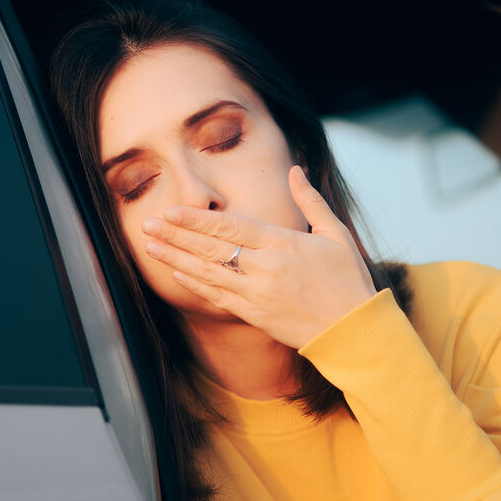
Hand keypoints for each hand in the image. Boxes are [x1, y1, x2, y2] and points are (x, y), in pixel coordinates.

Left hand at [142, 166, 376, 348]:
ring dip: (176, 259)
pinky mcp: (254, 315)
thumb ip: (310, 200)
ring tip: (150, 246)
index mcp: (283, 243)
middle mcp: (265, 267)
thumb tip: (295, 170)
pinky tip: (176, 273)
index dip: (197, 219)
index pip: (230, 226)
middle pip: (211, 248)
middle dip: (175, 236)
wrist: (353, 330)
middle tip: (147, 224)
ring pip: (207, 273)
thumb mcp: (335, 233)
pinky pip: (218, 297)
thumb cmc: (348, 279)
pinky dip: (195, 285)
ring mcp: (257, 294)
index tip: (171, 211)